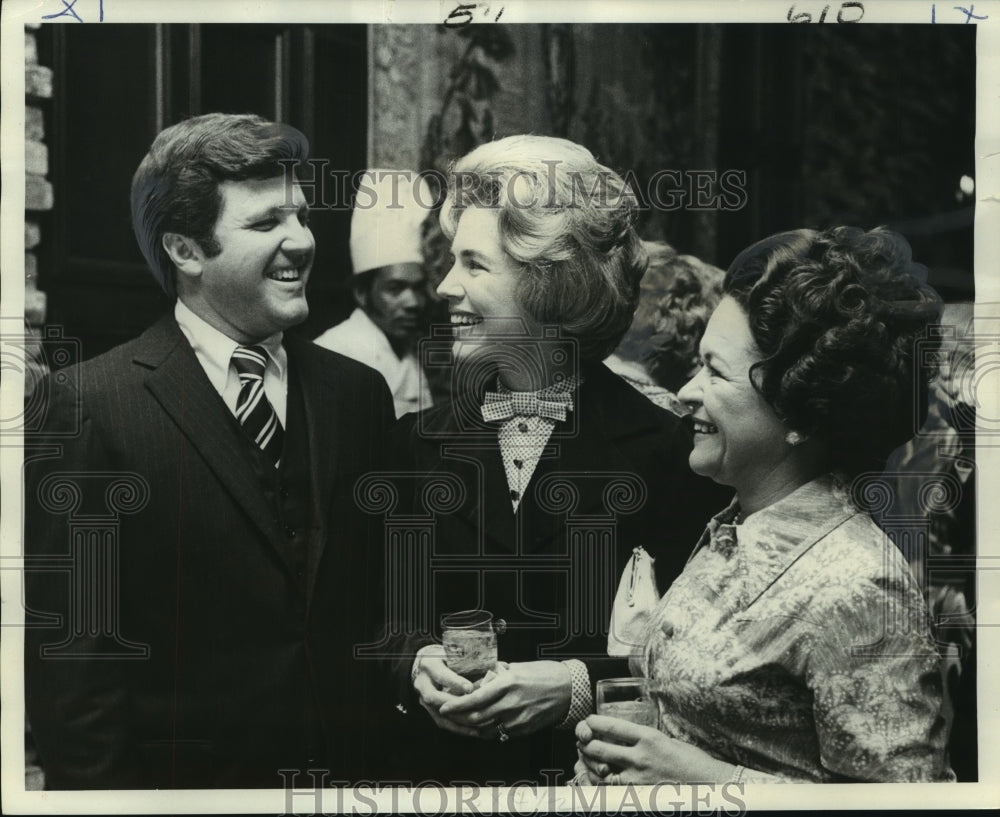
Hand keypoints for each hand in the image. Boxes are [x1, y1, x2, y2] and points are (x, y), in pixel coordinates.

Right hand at [411, 645, 479, 737]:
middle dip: (456, 705)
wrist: (428, 667)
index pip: (440, 674)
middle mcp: (422, 683)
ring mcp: (423, 699)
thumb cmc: (447, 658)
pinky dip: (459, 728)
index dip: (455, 682)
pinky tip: (475, 732)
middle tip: (477, 710)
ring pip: (439, 713)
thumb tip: (501, 667)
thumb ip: (473, 662)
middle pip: (435, 698)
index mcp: (430, 665)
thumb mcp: (456, 655)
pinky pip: (443, 723)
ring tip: (479, 726)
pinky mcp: (429, 711)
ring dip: (459, 720)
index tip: (470, 688)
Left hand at [436, 660, 571, 739]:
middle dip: (458, 718)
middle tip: (447, 716)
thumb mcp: (517, 668)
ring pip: (486, 729)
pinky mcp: (524, 729)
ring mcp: (518, 719)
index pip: (475, 698)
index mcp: (508, 684)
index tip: (444, 706)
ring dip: (471, 727)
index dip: (457, 705)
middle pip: (476, 717)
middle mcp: (511, 703)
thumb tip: (478, 681)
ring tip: (461, 721)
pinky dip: (488, 730)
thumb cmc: (543, 673)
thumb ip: (496, 676)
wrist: (569, 689)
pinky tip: (482, 725)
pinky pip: (500, 734)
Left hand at [575, 715, 734, 784]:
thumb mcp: (666, 739)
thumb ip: (643, 738)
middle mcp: (641, 756)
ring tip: (585, 757)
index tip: (588, 720)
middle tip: (582, 739)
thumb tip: (624, 735)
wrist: (708, 784)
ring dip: (588, 762)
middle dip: (585, 742)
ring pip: (601, 769)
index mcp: (649, 737)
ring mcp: (638, 778)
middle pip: (600, 747)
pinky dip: (599, 781)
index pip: (612, 726)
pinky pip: (610, 788)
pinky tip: (596, 776)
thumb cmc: (690, 761)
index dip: (594, 722)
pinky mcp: (638, 794)